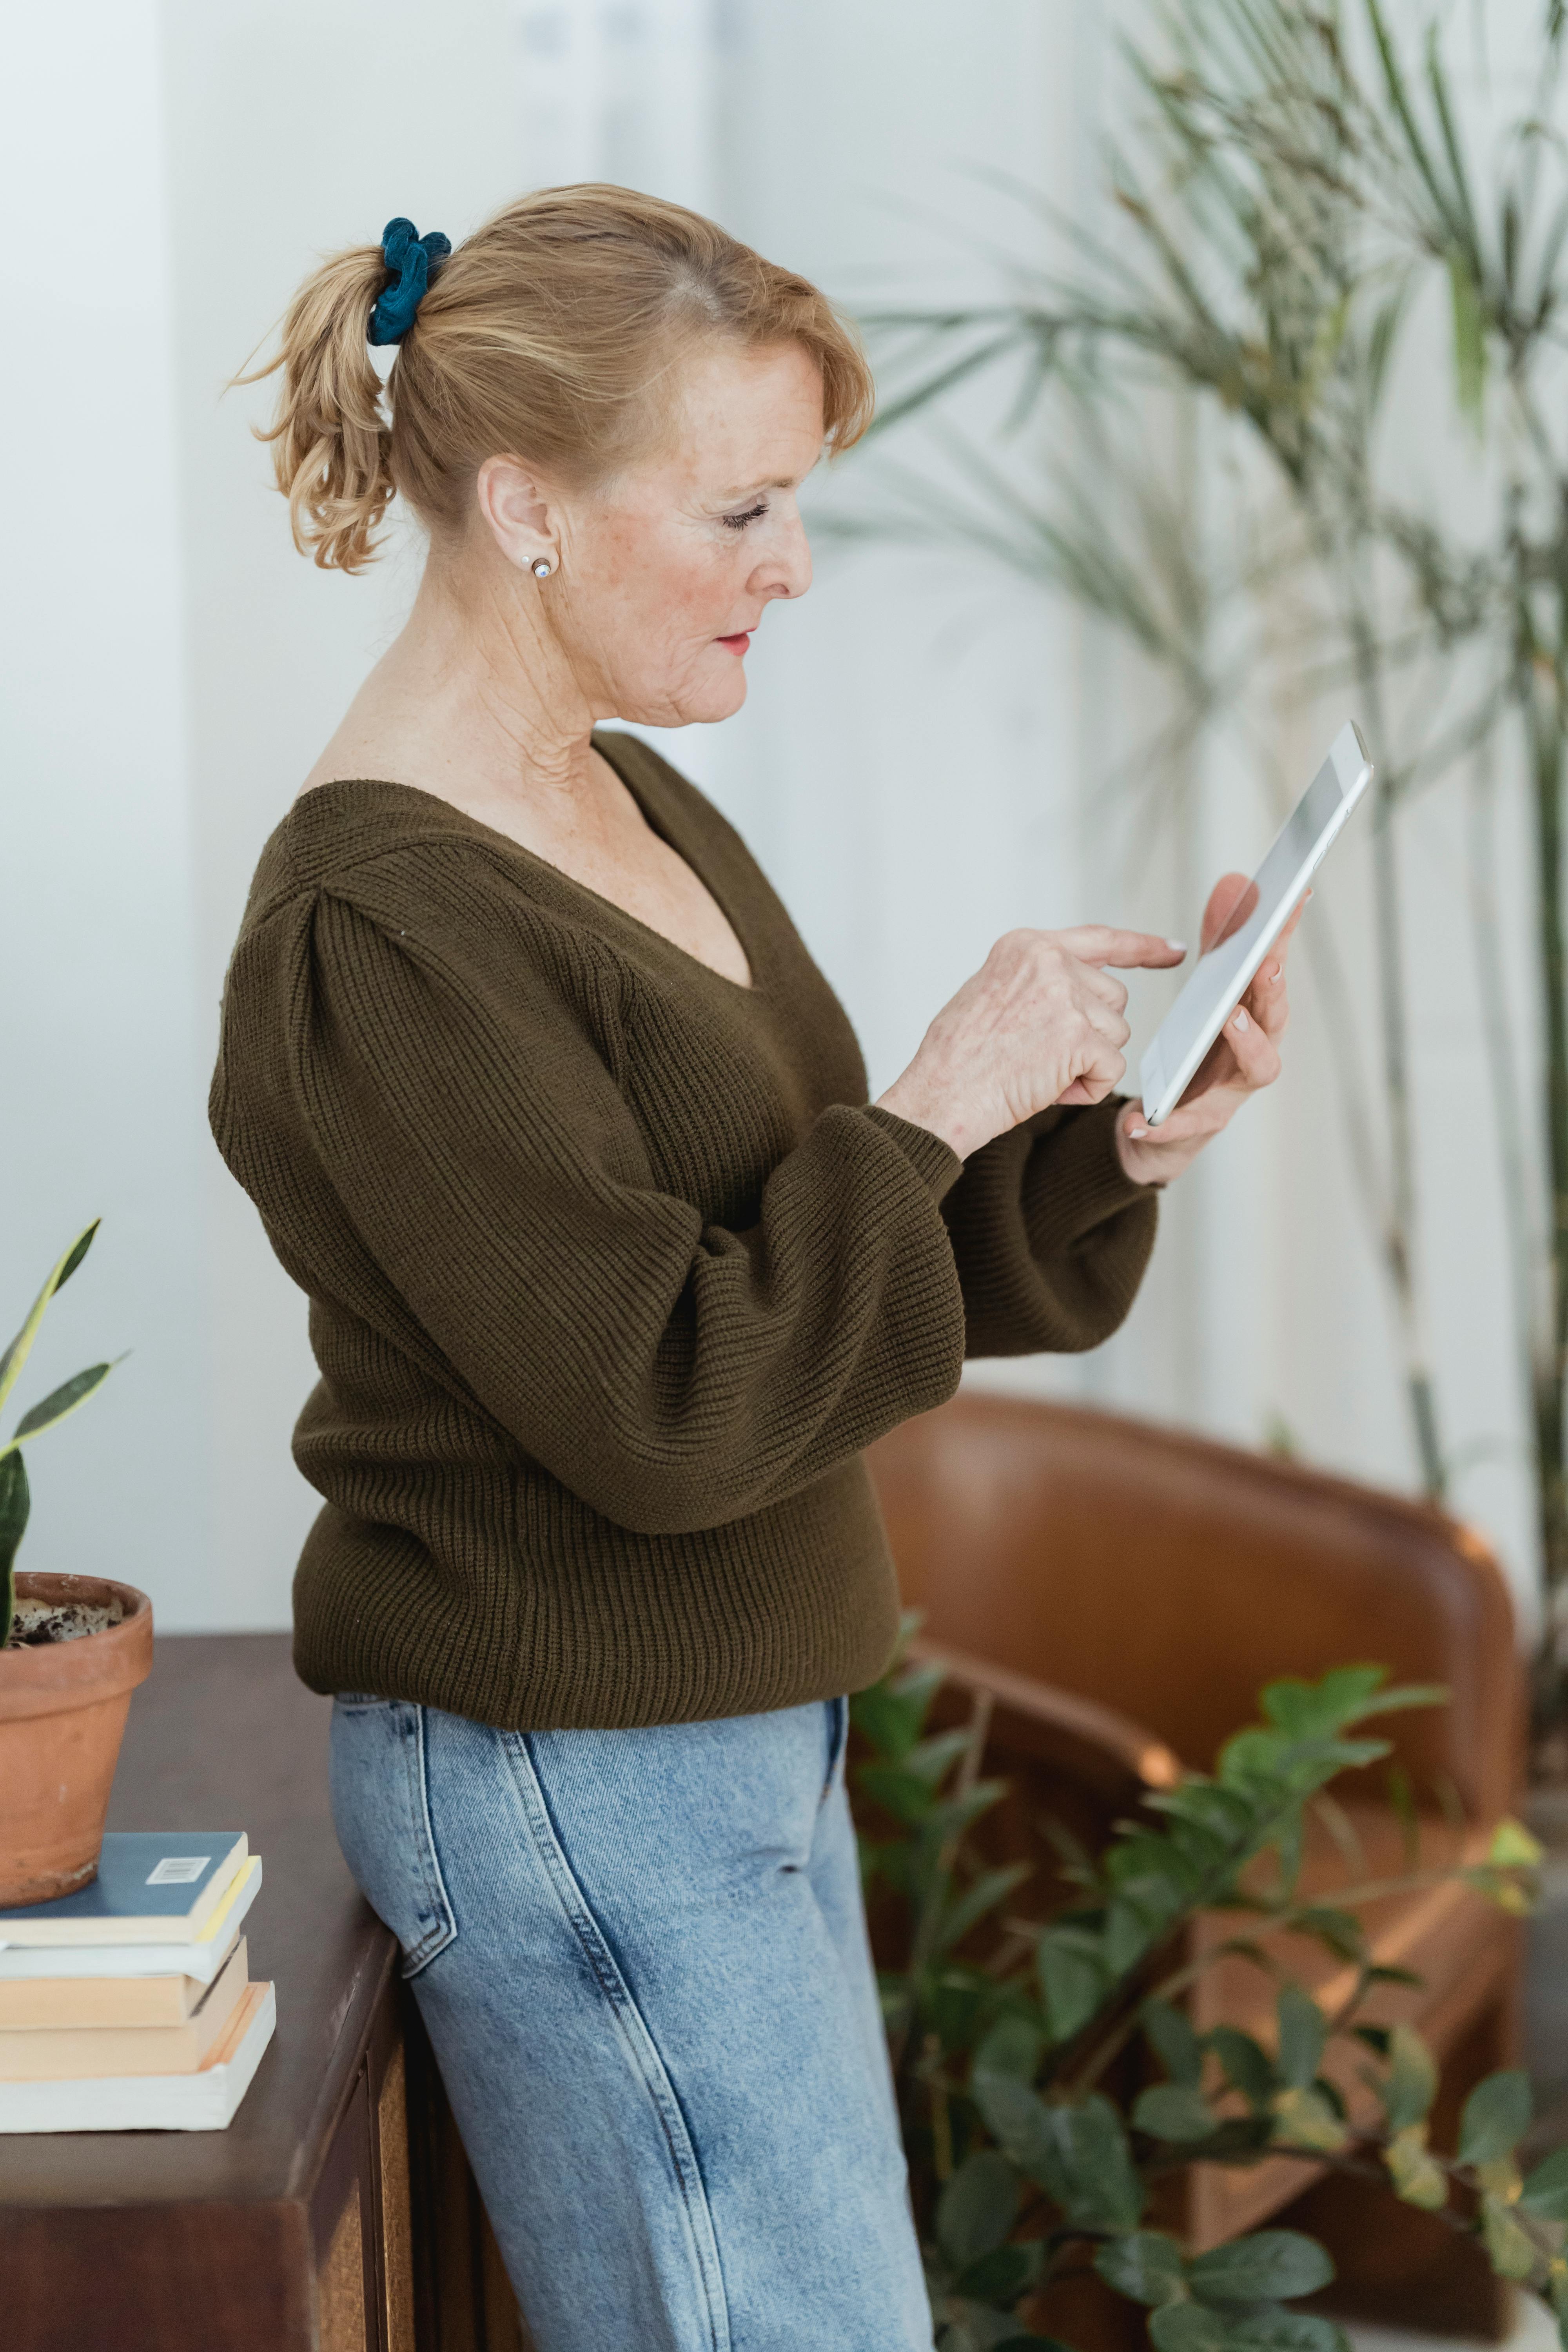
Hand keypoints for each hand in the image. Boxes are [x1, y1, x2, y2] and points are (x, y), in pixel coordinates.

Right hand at [876, 925, 1186, 1159]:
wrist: (938, 1096)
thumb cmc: (955, 1059)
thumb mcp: (989, 993)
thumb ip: (1035, 981)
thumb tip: (1077, 991)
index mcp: (1025, 946)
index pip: (1099, 940)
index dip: (1142, 947)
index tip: (1173, 951)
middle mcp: (1048, 961)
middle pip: (1113, 999)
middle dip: (1090, 1034)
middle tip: (1038, 1056)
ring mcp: (1065, 996)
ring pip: (1116, 1034)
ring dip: (1086, 1063)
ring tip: (1036, 1072)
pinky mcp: (1079, 1036)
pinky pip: (1112, 1067)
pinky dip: (1087, 1088)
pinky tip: (1048, 1090)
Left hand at [1114, 873, 1306, 1186]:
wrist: (1168, 1120)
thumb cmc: (1201, 1046)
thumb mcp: (1208, 990)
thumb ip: (1221, 941)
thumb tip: (1234, 883)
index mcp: (1257, 1013)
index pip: (1274, 967)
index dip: (1285, 933)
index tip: (1293, 893)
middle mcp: (1257, 1049)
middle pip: (1277, 1016)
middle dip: (1275, 987)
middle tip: (1267, 963)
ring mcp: (1235, 1088)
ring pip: (1258, 1066)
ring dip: (1249, 1041)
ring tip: (1231, 1018)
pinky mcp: (1201, 1123)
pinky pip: (1187, 1123)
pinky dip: (1167, 1121)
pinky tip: (1140, 1117)